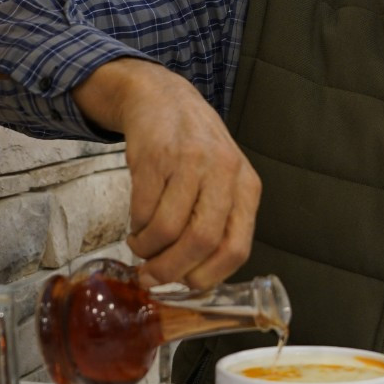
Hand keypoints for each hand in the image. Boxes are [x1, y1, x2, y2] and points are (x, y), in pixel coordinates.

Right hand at [73, 58, 260, 288]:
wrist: (163, 99)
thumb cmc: (196, 150)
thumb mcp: (224, 180)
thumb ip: (219, 221)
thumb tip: (197, 279)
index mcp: (247, 187)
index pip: (237, 247)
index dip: (209, 276)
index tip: (187, 284)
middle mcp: (223, 173)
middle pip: (201, 242)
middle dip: (171, 270)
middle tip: (153, 278)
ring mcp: (189, 163)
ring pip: (167, 230)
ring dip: (147, 250)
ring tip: (141, 247)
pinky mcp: (155, 157)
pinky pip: (142, 211)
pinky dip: (136, 228)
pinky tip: (136, 224)